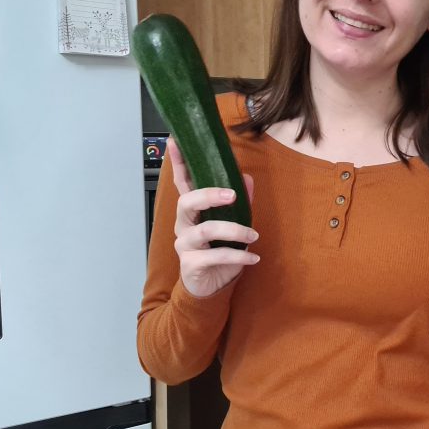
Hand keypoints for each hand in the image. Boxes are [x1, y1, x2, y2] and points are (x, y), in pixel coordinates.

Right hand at [167, 137, 259, 296]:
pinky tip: (253, 258)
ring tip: (253, 236)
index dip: (178, 162)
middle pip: (187, 202)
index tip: (175, 141)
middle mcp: (184, 225)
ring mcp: (185, 244)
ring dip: (235, 231)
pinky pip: (217, 256)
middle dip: (208, 195)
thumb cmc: (219, 252)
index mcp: (192, 212)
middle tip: (232, 196)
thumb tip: (246, 178)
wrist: (210, 287)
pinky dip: (239, 256)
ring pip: (206, 230)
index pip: (182, 183)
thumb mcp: (233, 225)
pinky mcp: (191, 264)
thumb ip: (239, 203)